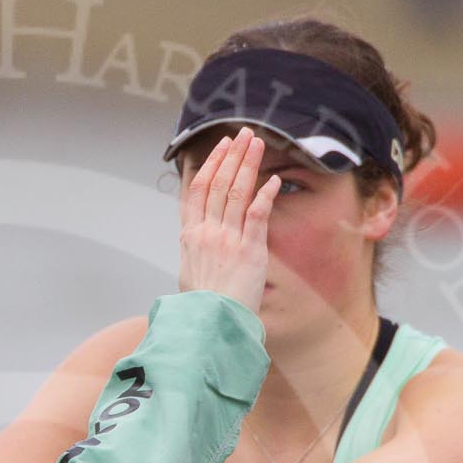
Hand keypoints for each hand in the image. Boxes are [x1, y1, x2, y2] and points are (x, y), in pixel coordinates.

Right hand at [176, 128, 278, 313]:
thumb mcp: (188, 273)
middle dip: (232, 155)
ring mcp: (228, 240)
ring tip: (257, 143)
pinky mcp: (249, 251)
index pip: (198, 190)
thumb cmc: (200, 308)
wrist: (209, 327)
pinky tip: (273, 180)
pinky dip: (265, 195)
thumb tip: (194, 238)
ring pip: (236, 192)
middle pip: (219, 183)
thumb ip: (194, 250)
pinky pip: (257, 215)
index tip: (221, 147)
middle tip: (243, 134)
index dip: (211, 164)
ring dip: (247, 164)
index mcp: (191, 236)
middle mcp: (207, 232)